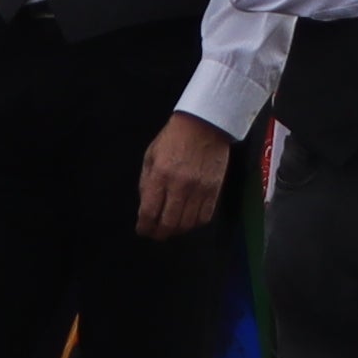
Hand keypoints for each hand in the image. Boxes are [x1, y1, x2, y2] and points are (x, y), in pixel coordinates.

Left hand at [135, 113, 233, 238]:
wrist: (205, 124)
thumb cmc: (173, 137)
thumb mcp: (151, 155)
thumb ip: (146, 181)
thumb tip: (146, 206)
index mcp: (160, 175)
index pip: (149, 212)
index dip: (144, 226)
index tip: (142, 230)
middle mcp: (179, 186)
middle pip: (169, 223)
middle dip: (159, 233)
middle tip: (156, 234)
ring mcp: (199, 189)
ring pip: (187, 223)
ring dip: (177, 230)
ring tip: (172, 227)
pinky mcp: (214, 190)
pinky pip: (204, 217)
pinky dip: (195, 223)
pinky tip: (189, 220)